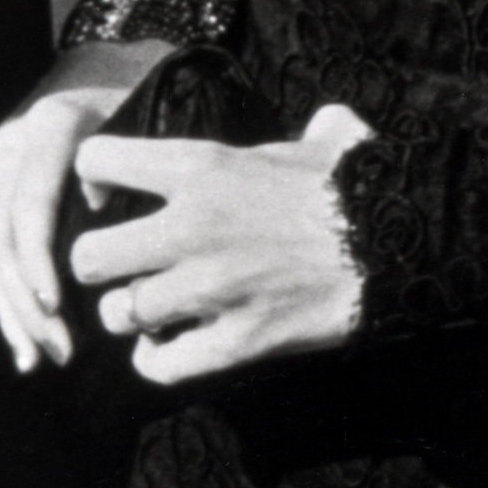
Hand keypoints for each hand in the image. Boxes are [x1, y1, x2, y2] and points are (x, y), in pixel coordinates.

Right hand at [0, 38, 169, 371]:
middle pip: (3, 236)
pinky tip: (26, 347)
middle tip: (61, 348)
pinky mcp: (3, 192)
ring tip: (44, 357)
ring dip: (16, 311)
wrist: (118, 66)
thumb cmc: (152, 98)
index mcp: (51, 125)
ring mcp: (2, 168)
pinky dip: (10, 302)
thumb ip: (140, 163)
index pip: (31, 205)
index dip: (38, 261)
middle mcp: (15, 143)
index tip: (59, 307)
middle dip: (27, 301)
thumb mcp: (154, 117)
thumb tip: (112, 216)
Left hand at [67, 102, 371, 384]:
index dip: (93, 179)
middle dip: (98, 264)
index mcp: (199, 166)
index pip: (96, 161)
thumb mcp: (320, 140)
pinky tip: (166, 351)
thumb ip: (310, 127)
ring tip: (150, 309)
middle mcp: (191, 226)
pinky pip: (163, 365)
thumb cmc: (354, 188)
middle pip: (88, 256)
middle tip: (121, 265)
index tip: (108, 195)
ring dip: (131, 315)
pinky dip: (156, 363)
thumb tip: (332, 122)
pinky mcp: (237, 341)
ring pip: (121, 314)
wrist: (398, 246)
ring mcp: (210, 289)